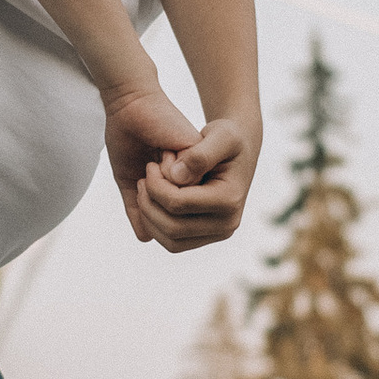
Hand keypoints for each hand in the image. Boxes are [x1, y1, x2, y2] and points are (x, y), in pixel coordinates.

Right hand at [99, 79, 203, 242]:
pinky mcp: (201, 158)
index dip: (147, 210)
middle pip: (174, 222)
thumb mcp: (130, 180)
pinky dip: (164, 173)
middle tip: (148, 172)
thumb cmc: (128, 139)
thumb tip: (147, 237)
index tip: (143, 180)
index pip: (167, 226)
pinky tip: (164, 151)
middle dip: (152, 203)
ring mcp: (200, 172)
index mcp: (180, 189)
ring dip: (158, 188)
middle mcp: (195, 183)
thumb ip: (138, 208)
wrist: (132, 106)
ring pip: (179, 205)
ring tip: (154, 163)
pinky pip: (182, 185)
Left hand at [134, 114, 257, 255]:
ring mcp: (217, 234)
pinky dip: (156, 227)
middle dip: (149, 204)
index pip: (178, 203)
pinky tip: (151, 202)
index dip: (156, 186)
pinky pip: (173, 243)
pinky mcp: (206, 238)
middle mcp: (227, 224)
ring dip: (149, 219)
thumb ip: (199, 154)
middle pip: (173, 227)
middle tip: (141, 181)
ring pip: (171, 241)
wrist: (238, 151)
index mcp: (229, 200)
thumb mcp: (220, 135)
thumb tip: (176, 176)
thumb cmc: (228, 138)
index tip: (149, 166)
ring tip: (144, 192)